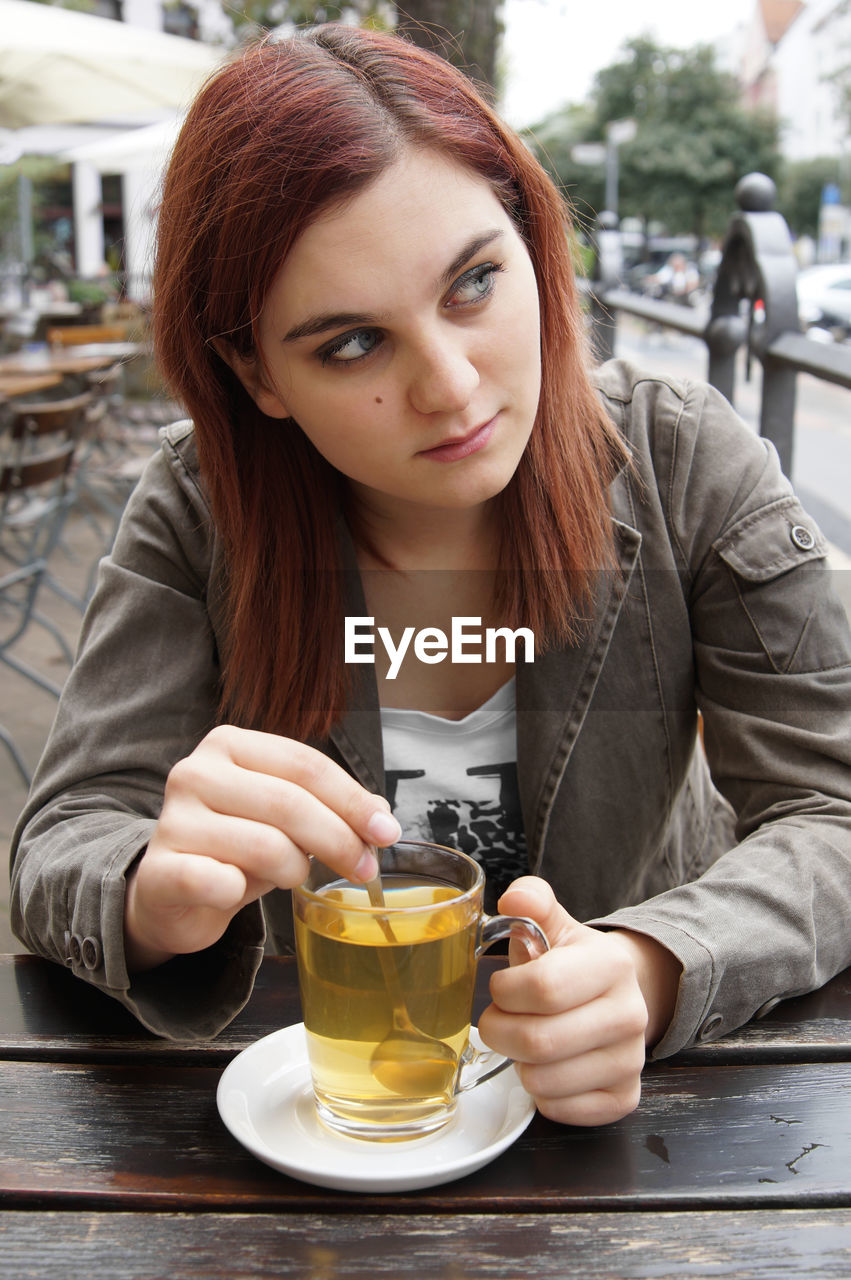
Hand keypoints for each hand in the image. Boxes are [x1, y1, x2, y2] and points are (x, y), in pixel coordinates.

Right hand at [124, 726, 399, 970]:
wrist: (169, 891)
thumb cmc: (234, 846)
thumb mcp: (284, 818)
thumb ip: (330, 808)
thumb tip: (381, 816)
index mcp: (229, 744)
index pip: (305, 765)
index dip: (353, 799)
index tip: (386, 831)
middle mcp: (196, 772)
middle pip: (290, 802)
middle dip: (339, 839)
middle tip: (365, 869)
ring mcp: (173, 819)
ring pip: (265, 845)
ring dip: (295, 870)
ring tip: (294, 878)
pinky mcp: (159, 869)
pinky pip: (218, 881)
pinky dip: (241, 892)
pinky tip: (239, 891)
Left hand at [477, 877, 680, 1125]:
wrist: (616, 996)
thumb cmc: (570, 962)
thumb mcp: (552, 924)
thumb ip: (532, 901)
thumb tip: (515, 898)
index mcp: (611, 965)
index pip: (542, 988)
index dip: (505, 991)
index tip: (501, 987)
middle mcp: (630, 1015)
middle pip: (538, 1041)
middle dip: (500, 1032)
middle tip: (499, 1020)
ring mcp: (631, 1060)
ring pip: (544, 1081)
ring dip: (518, 1064)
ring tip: (526, 1041)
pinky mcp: (624, 1097)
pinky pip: (562, 1110)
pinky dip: (541, 1095)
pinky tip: (547, 1068)